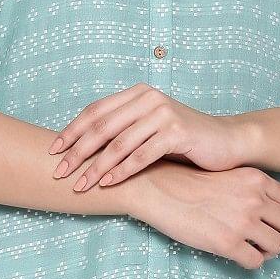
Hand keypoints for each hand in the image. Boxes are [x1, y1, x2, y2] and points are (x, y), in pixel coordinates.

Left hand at [47, 83, 250, 192]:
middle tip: (59, 172)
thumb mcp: (150, 127)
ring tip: (80, 185)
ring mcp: (163, 113)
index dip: (72, 130)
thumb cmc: (185, 139)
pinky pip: (141, 155)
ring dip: (96, 167)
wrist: (226, 141)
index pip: (95, 110)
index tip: (53, 150)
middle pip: (102, 126)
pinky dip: (121, 172)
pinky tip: (108, 184)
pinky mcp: (177, 131)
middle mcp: (148, 98)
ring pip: (119, 143)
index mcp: (138, 93)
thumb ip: (124, 129)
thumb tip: (81, 148)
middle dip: (77, 151)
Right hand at [128, 158, 279, 270]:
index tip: (278, 225)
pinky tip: (239, 255)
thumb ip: (250, 188)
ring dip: (268, 252)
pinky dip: (252, 262)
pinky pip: (256, 262)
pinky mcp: (228, 243)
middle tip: (270, 243)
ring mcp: (243, 221)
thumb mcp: (227, 175)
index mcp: (256, 178)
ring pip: (277, 246)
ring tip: (254, 249)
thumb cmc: (189, 182)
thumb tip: (268, 210)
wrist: (160, 189)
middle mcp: (254, 198)